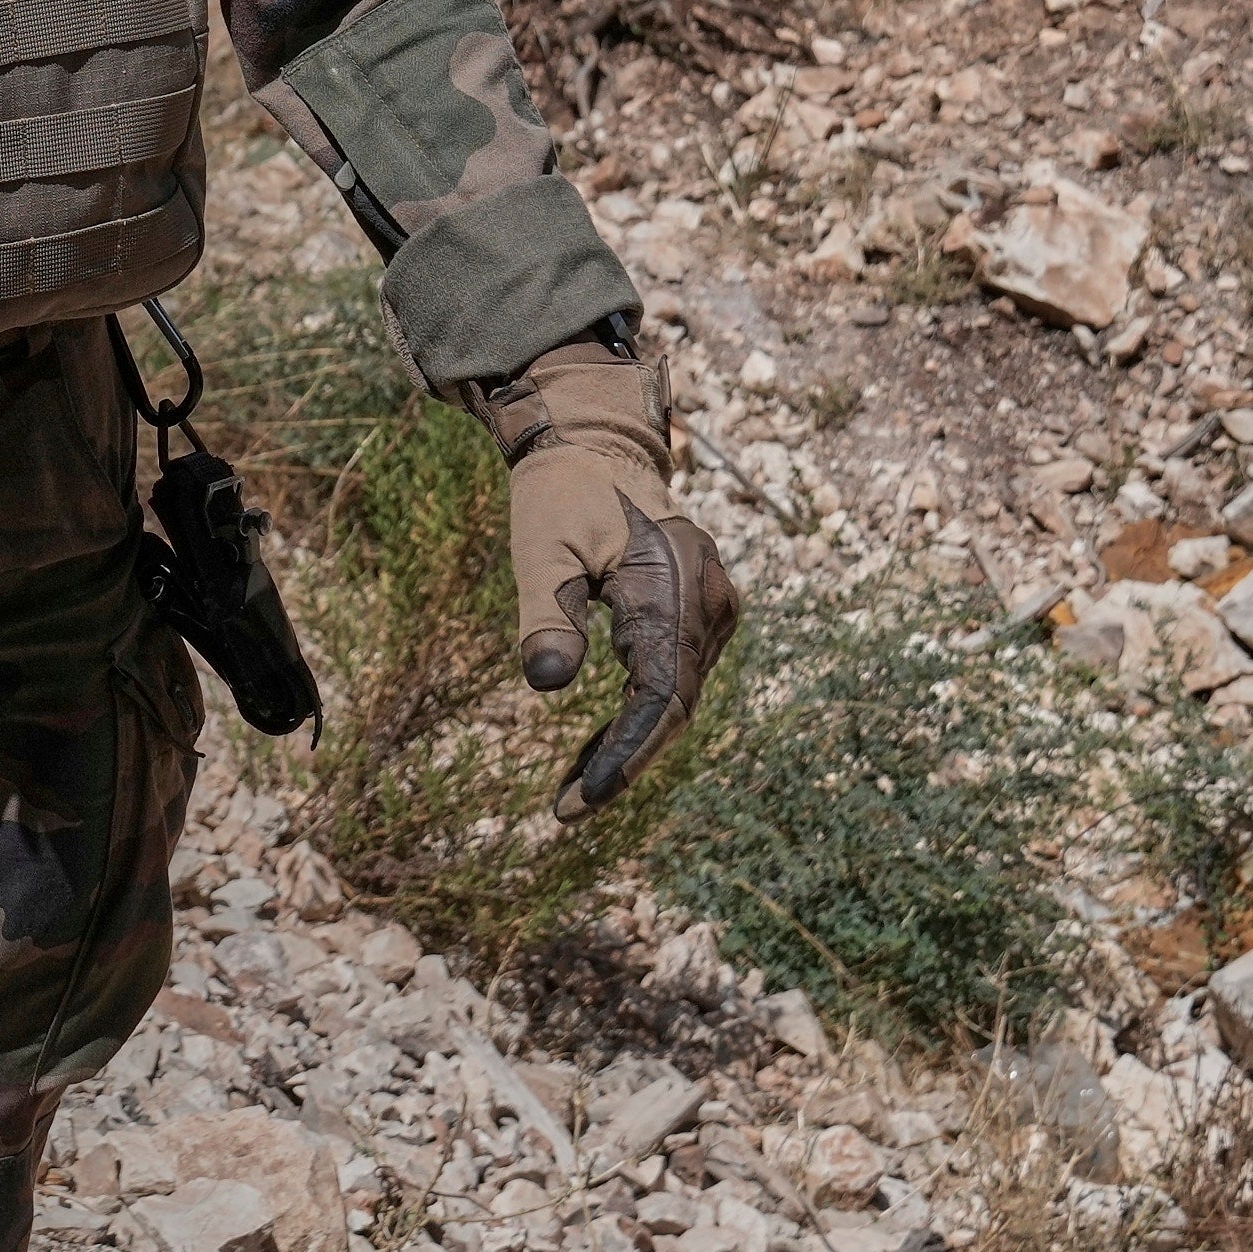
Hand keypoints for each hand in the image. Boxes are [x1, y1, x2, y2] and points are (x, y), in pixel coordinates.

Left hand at [484, 344, 737, 818]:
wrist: (597, 442)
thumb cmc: (562, 493)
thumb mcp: (541, 548)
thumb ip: (546, 614)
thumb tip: (545, 685)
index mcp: (673, 585)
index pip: (662, 694)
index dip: (628, 754)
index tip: (586, 801)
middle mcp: (708, 602)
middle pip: (674, 706)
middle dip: (622, 761)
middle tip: (564, 810)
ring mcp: (711, 608)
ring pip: (676, 699)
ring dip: (628, 745)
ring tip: (569, 792)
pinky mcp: (699, 614)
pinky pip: (674, 677)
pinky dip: (636, 715)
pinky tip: (593, 751)